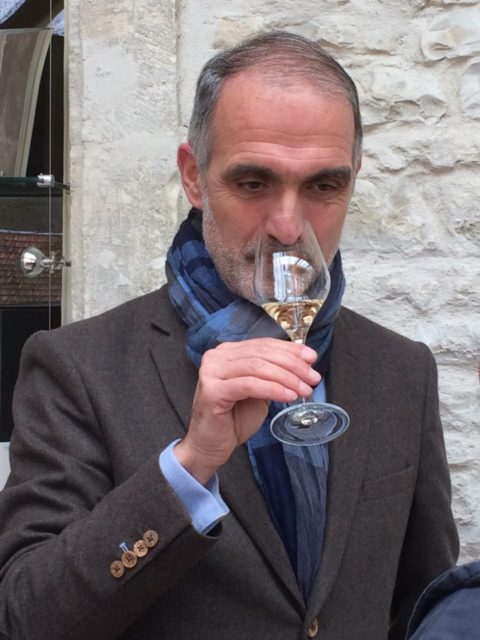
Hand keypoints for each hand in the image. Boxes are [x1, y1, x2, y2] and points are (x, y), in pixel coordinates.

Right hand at [174, 338, 319, 483]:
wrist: (210, 445)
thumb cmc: (234, 419)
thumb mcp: (259, 391)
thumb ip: (272, 374)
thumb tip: (302, 363)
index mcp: (228, 352)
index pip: (263, 344)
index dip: (290, 349)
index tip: (312, 358)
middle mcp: (217, 357)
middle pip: (262, 353)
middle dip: (292, 364)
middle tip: (312, 377)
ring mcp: (212, 372)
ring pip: (257, 367)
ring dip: (286, 377)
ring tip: (303, 390)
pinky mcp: (212, 390)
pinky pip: (249, 385)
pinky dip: (272, 388)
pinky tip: (288, 396)